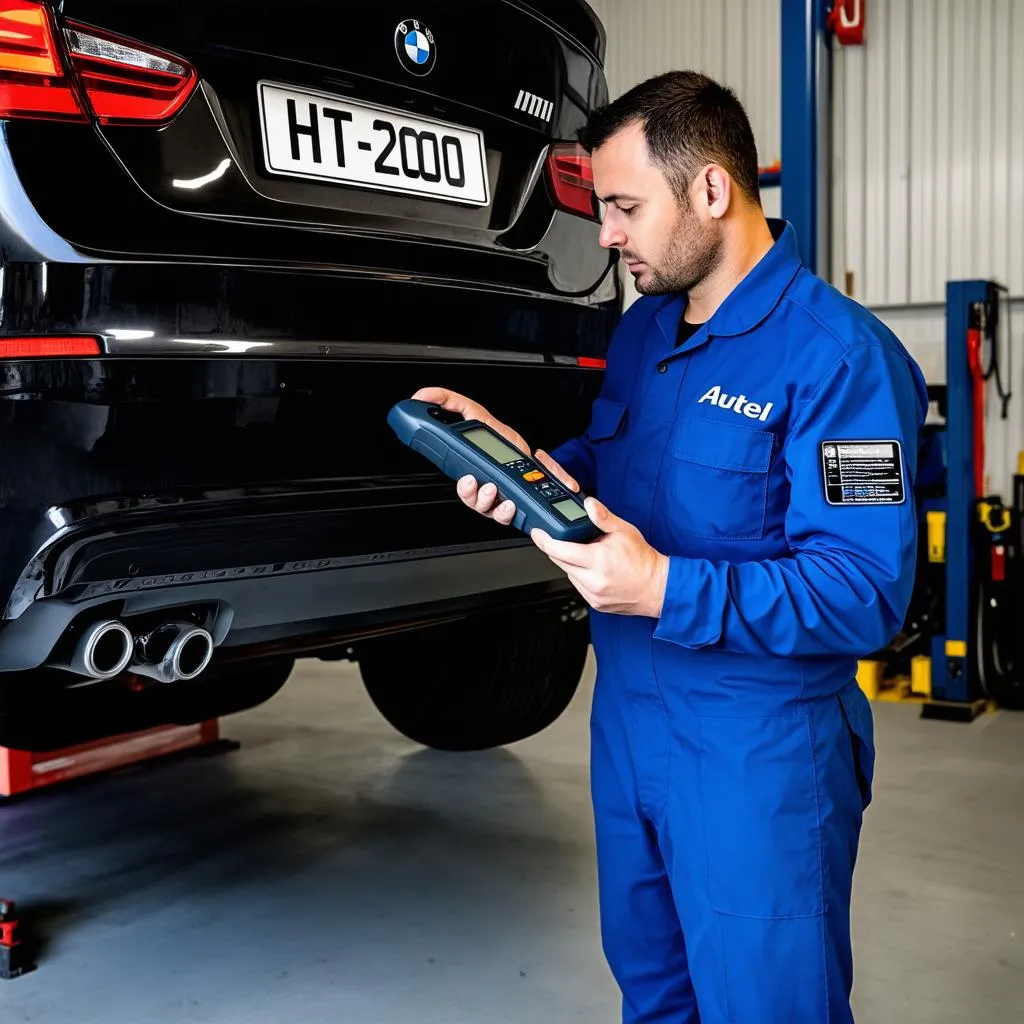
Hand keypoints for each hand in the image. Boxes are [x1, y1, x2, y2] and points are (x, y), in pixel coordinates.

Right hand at [412, 386, 579, 526]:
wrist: (536, 464)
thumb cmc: (508, 443)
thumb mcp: (480, 416)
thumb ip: (452, 403)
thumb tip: (424, 395)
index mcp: (471, 466)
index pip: (454, 472)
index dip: (455, 477)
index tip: (461, 470)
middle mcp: (481, 486)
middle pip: (468, 496)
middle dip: (468, 492)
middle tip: (473, 480)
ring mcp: (496, 499)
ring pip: (483, 508)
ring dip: (485, 500)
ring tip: (492, 489)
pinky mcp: (511, 507)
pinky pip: (504, 516)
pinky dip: (505, 511)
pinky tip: (510, 502)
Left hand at [531, 497, 668, 617]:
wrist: (658, 587)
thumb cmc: (643, 561)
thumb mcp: (624, 531)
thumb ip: (603, 518)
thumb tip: (589, 505)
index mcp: (598, 560)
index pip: (560, 550)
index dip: (544, 541)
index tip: (537, 533)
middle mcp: (593, 580)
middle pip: (560, 562)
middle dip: (558, 549)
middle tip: (567, 540)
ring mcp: (593, 594)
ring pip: (568, 574)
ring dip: (571, 563)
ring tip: (590, 556)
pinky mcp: (594, 603)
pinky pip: (578, 586)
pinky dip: (581, 576)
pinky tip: (594, 570)